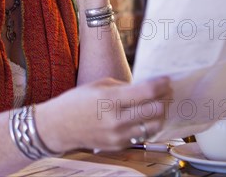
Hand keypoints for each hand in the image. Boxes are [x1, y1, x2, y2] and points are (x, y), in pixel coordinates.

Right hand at [40, 77, 172, 151]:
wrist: (59, 126)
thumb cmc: (76, 102)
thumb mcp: (98, 86)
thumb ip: (123, 87)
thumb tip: (146, 88)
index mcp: (109, 99)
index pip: (147, 92)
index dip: (161, 84)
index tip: (166, 79)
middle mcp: (116, 119)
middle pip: (157, 109)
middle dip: (164, 98)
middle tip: (165, 91)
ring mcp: (119, 135)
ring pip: (155, 125)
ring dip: (160, 113)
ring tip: (158, 104)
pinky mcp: (120, 145)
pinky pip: (144, 134)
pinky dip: (149, 124)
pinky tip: (146, 116)